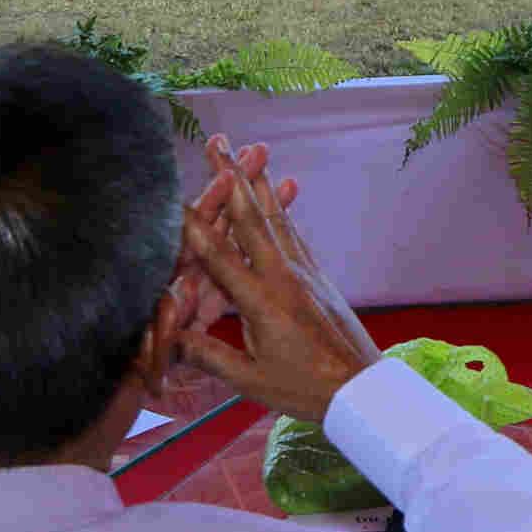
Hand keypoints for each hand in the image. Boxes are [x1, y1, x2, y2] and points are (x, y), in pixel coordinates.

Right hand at [175, 141, 374, 424]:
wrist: (362, 387)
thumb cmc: (305, 389)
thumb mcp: (251, 381)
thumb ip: (210, 356)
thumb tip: (170, 338)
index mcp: (261, 301)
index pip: (219, 256)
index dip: (193, 224)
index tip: (173, 192)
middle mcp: (282, 276)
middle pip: (251, 218)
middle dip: (231, 177)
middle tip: (218, 142)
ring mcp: (303, 272)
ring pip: (276, 219)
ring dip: (258, 184)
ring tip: (249, 153)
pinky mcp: (317, 275)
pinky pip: (293, 234)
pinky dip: (280, 211)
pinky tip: (275, 197)